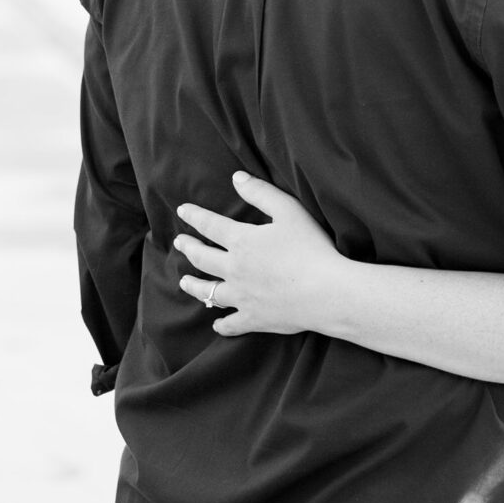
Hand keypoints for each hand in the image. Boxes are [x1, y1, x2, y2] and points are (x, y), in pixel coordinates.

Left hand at [174, 173, 344, 337]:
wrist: (324, 292)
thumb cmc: (310, 248)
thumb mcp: (288, 210)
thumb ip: (260, 193)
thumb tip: (236, 178)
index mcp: (242, 241)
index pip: (210, 225)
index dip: (195, 216)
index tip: (183, 210)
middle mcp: (235, 270)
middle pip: (203, 258)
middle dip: (188, 248)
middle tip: (179, 242)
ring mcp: (242, 297)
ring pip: (209, 292)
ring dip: (194, 286)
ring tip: (184, 282)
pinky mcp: (254, 319)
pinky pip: (231, 324)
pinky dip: (222, 324)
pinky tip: (216, 324)